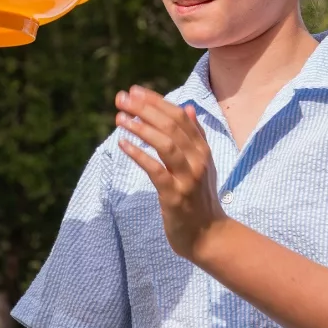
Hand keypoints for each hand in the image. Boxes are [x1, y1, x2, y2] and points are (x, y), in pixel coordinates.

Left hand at [115, 85, 226, 259]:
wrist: (208, 236)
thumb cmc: (199, 199)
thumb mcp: (202, 164)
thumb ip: (195, 136)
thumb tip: (188, 108)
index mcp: (202, 150)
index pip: (179, 116)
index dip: (156, 101)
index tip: (134, 91)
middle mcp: (198, 160)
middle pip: (172, 126)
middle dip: (145, 109)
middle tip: (122, 99)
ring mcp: (187, 178)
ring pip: (166, 144)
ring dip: (141, 128)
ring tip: (120, 118)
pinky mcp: (175, 196)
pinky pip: (156, 170)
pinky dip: (139, 155)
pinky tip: (123, 144)